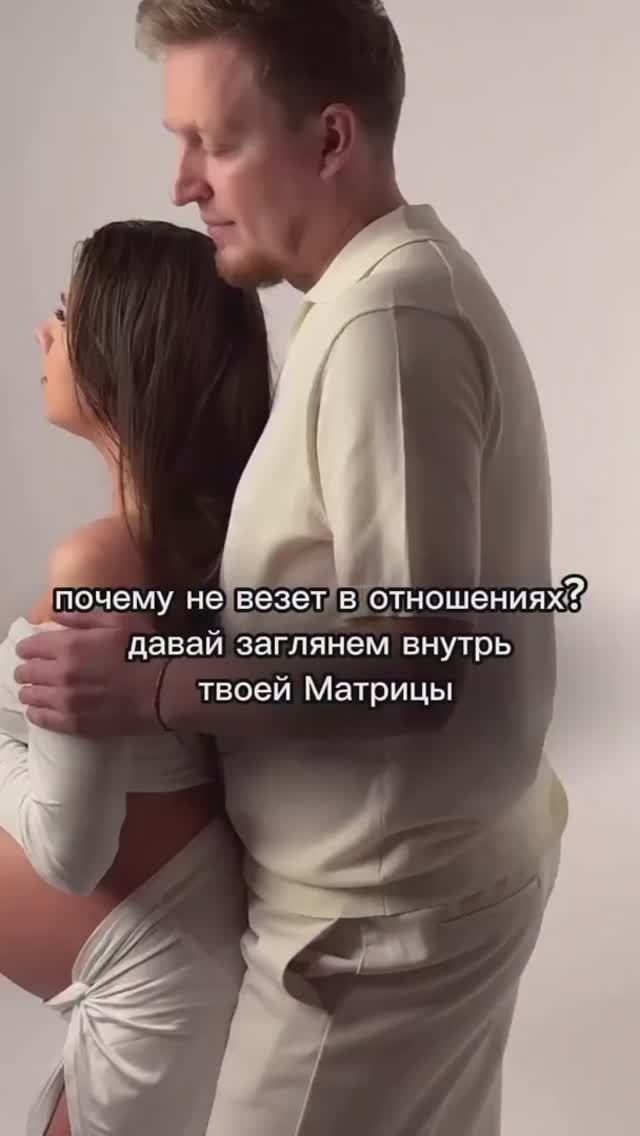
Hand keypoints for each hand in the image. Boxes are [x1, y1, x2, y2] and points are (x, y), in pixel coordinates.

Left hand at [14, 611, 164, 736]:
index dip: (29, 647)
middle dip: (27, 669)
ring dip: (30, 691)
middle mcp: (61, 674)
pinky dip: (36, 713)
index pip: (30, 647)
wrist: (164, 691)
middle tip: (33, 670)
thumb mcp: (119, 620)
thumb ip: (83, 616)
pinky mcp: (74, 724)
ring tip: (36, 690)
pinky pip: (41, 719)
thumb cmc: (145, 651)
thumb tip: (56, 614)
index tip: (32, 649)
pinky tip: (40, 709)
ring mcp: (66, 701)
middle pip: (26, 672)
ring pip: (30, 696)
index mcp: (70, 645)